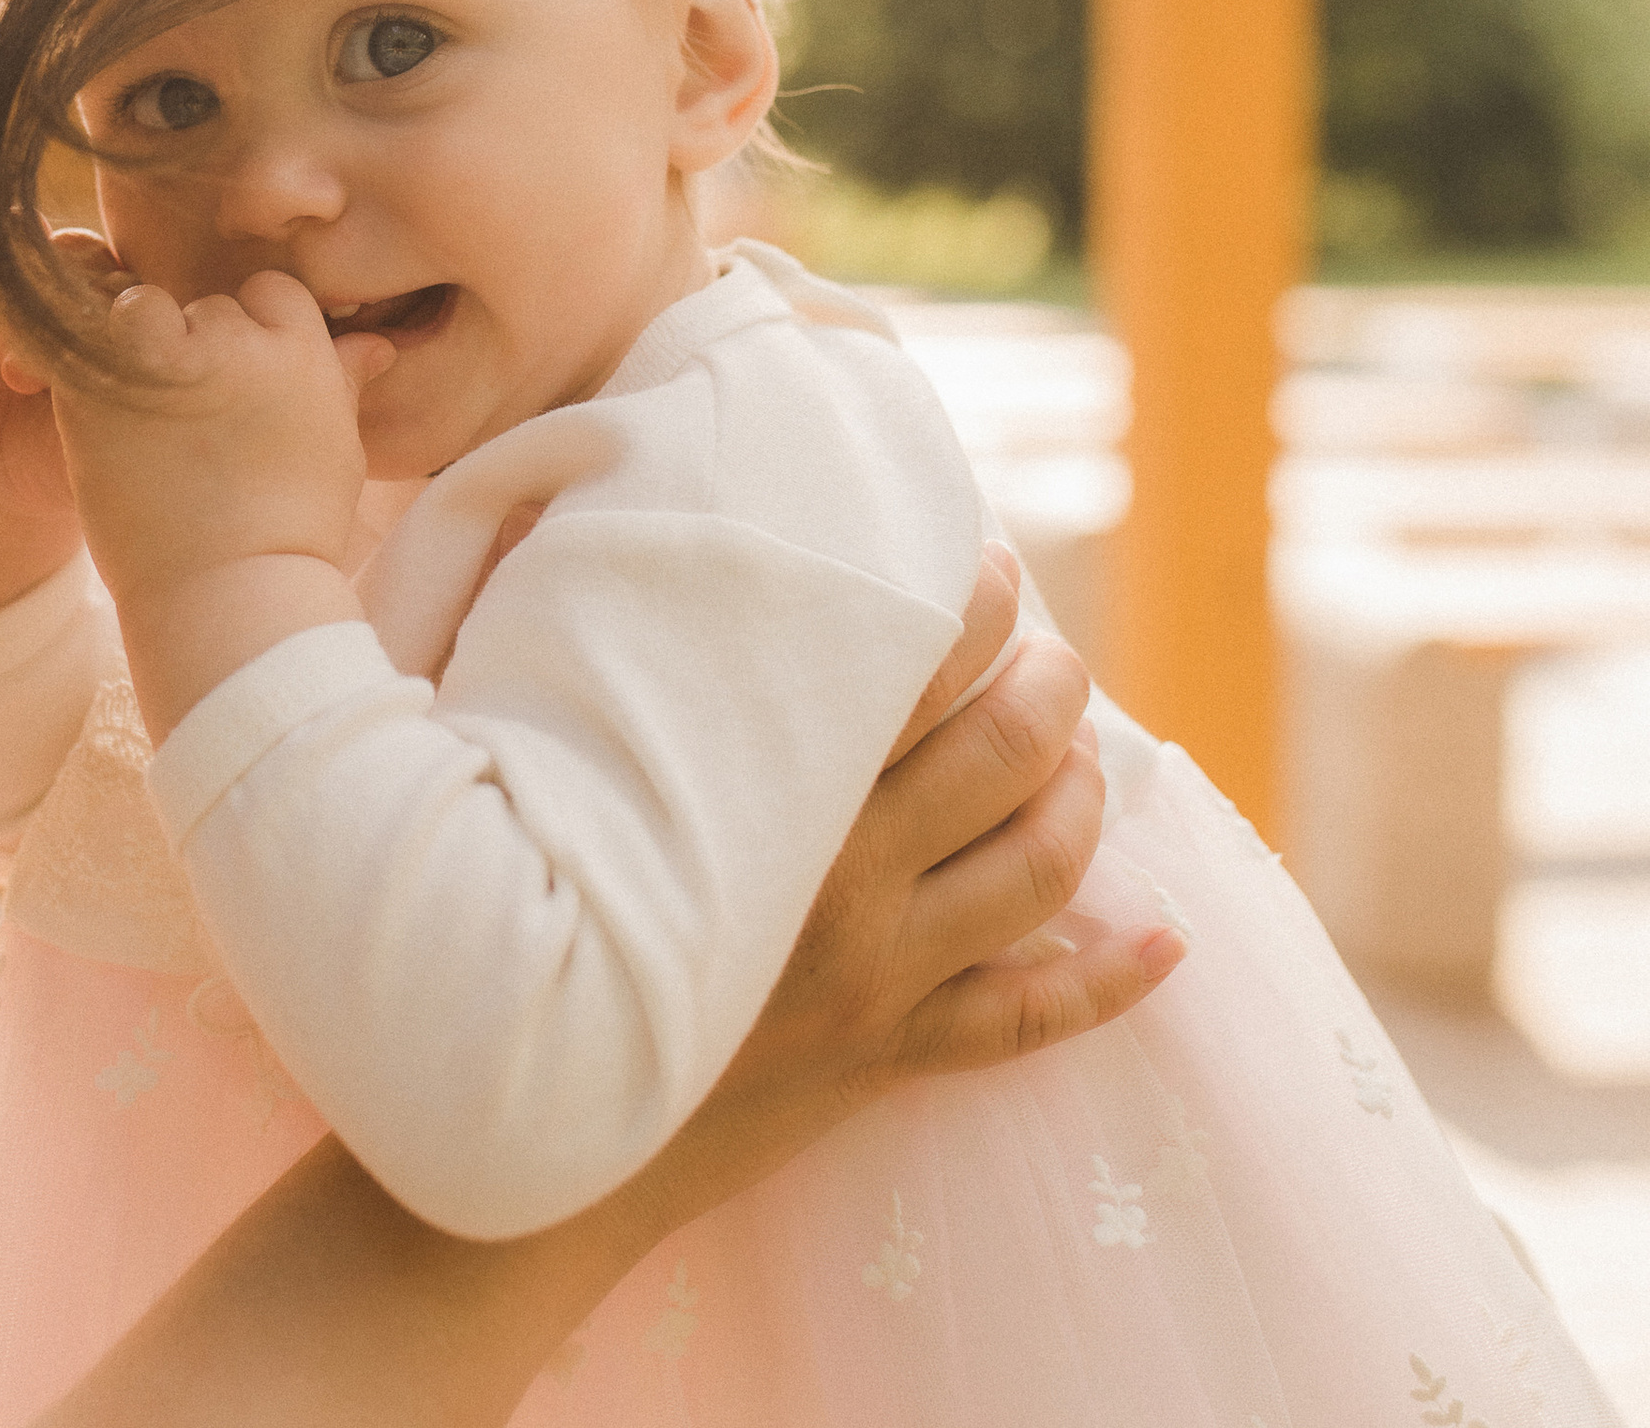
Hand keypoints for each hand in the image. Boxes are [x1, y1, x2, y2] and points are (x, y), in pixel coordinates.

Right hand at [38, 573, 1175, 1427]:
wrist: (525, 1140)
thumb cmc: (512, 917)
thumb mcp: (530, 783)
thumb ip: (578, 672)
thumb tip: (566, 539)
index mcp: (770, 800)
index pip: (910, 671)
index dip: (972, 605)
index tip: (991, 559)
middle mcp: (847, 882)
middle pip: (1005, 757)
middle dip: (1053, 684)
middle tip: (1055, 646)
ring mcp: (881, 977)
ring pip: (1038, 869)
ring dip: (1085, 795)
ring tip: (1086, 743)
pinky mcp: (888, 1056)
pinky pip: (1027, 1022)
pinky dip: (1109, 982)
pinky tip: (1166, 942)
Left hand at [50, 268, 389, 598]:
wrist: (227, 593)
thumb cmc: (291, 532)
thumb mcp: (337, 450)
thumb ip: (343, 381)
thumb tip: (375, 344)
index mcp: (301, 350)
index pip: (272, 293)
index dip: (257, 333)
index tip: (244, 390)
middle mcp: (237, 341)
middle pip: (210, 308)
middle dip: (202, 350)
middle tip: (196, 422)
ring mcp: (168, 359)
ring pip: (148, 312)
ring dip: (144, 351)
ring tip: (147, 421)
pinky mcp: (103, 382)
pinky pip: (87, 336)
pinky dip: (90, 361)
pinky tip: (107, 415)